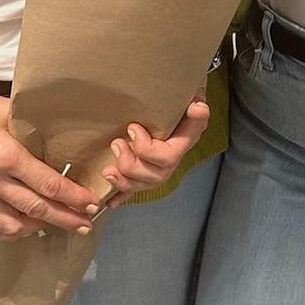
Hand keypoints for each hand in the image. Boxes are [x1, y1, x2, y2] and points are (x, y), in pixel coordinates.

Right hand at [0, 68, 99, 237]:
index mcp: (4, 155)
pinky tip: (25, 225)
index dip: (72, 197)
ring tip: (56, 224)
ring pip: (12, 226)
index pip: (47, 185)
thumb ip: (30, 130)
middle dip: (65, 219)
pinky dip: (10, 229)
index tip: (90, 202)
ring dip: (38, 228)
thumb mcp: (5, 111)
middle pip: (35, 209)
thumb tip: (57, 141)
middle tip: (85, 225)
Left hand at [98, 96, 211, 210]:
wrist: (182, 109)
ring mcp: (157, 170)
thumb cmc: (184, 105)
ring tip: (108, 169)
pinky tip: (110, 202)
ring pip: (142, 185)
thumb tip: (197, 108)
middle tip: (117, 143)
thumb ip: (196, 108)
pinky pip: (133, 190)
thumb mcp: (195, 102)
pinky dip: (121, 196)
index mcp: (183, 144)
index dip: (147, 149)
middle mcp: (171, 161)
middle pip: (154, 175)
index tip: (132, 128)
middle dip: (131, 164)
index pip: (168, 156)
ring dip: (123, 181)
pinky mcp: (144, 174)